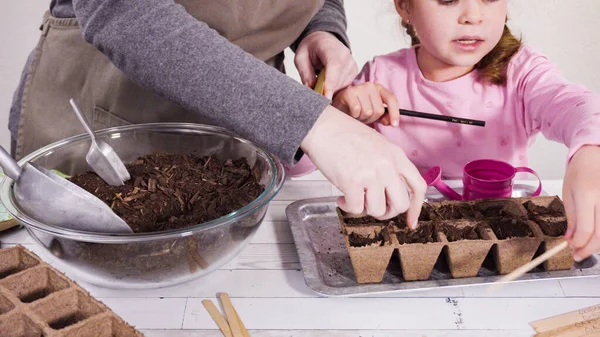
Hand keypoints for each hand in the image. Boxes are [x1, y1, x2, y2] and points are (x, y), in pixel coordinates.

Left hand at [294, 31, 357, 98]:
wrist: (323, 40)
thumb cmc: (311, 48)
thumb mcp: (301, 57)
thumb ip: (305, 73)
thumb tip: (311, 88)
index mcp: (330, 48)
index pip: (334, 67)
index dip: (330, 83)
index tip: (325, 98)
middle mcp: (345, 55)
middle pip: (338, 80)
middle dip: (325, 90)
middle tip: (313, 91)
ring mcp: (352, 64)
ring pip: (342, 86)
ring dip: (329, 90)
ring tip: (320, 82)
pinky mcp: (354, 72)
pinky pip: (345, 86)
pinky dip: (335, 89)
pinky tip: (327, 83)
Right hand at [300, 106, 425, 225]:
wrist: (322, 126)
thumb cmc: (344, 134)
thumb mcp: (378, 144)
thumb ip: (389, 165)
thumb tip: (391, 191)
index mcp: (396, 155)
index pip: (417, 186)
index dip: (416, 208)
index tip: (410, 221)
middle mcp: (387, 165)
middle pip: (400, 204)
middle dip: (386, 212)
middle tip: (372, 207)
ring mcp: (371, 174)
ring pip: (377, 210)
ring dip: (364, 208)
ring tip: (353, 196)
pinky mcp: (352, 181)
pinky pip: (356, 208)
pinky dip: (347, 206)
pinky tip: (341, 197)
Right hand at [333, 83, 400, 126]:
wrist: (338, 105)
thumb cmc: (357, 107)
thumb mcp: (372, 113)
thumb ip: (383, 117)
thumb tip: (391, 122)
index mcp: (379, 89)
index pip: (391, 99)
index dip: (394, 113)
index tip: (395, 125)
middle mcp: (371, 86)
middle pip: (379, 110)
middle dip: (371, 118)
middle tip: (363, 116)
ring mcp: (360, 88)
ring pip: (368, 112)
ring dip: (361, 117)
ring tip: (357, 114)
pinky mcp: (349, 93)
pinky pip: (357, 110)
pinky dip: (354, 115)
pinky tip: (351, 112)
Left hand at [563, 145, 599, 260]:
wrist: (595, 154)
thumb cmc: (579, 172)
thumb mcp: (568, 194)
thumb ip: (572, 218)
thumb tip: (571, 240)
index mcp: (587, 194)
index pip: (586, 228)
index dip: (579, 244)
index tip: (572, 249)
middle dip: (589, 248)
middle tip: (579, 254)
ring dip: (598, 243)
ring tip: (587, 245)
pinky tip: (595, 234)